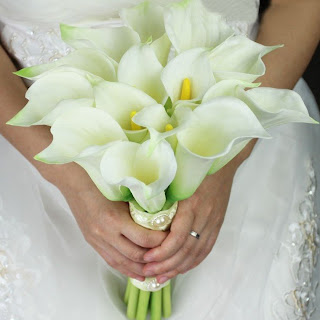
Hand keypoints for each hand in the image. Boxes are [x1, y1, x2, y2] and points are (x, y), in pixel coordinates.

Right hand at [54, 163, 167, 280]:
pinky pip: (110, 261)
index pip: (144, 239)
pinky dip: (124, 268)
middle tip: (167, 256)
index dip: (160, 242)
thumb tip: (157, 219)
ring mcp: (97, 240)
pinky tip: (135, 273)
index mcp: (115, 219)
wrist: (74, 182)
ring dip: (139, 269)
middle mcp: (105, 233)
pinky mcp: (92, 242)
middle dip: (153, 259)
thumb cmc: (100, 183)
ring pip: (122, 262)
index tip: (171, 238)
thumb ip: (137, 209)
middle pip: (134, 255)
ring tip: (154, 272)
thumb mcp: (122, 194)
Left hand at [142, 144, 253, 283]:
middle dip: (167, 265)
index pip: (178, 237)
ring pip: (197, 253)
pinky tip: (181, 268)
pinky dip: (193, 261)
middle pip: (186, 250)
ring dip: (179, 268)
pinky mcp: (217, 223)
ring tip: (162, 277)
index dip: (162, 251)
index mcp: (192, 204)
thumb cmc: (195, 165)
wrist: (222, 160)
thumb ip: (163, 193)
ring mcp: (213, 221)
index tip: (147, 258)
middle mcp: (204, 216)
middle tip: (149, 272)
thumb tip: (141, 208)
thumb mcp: (177, 176)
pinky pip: (207, 248)